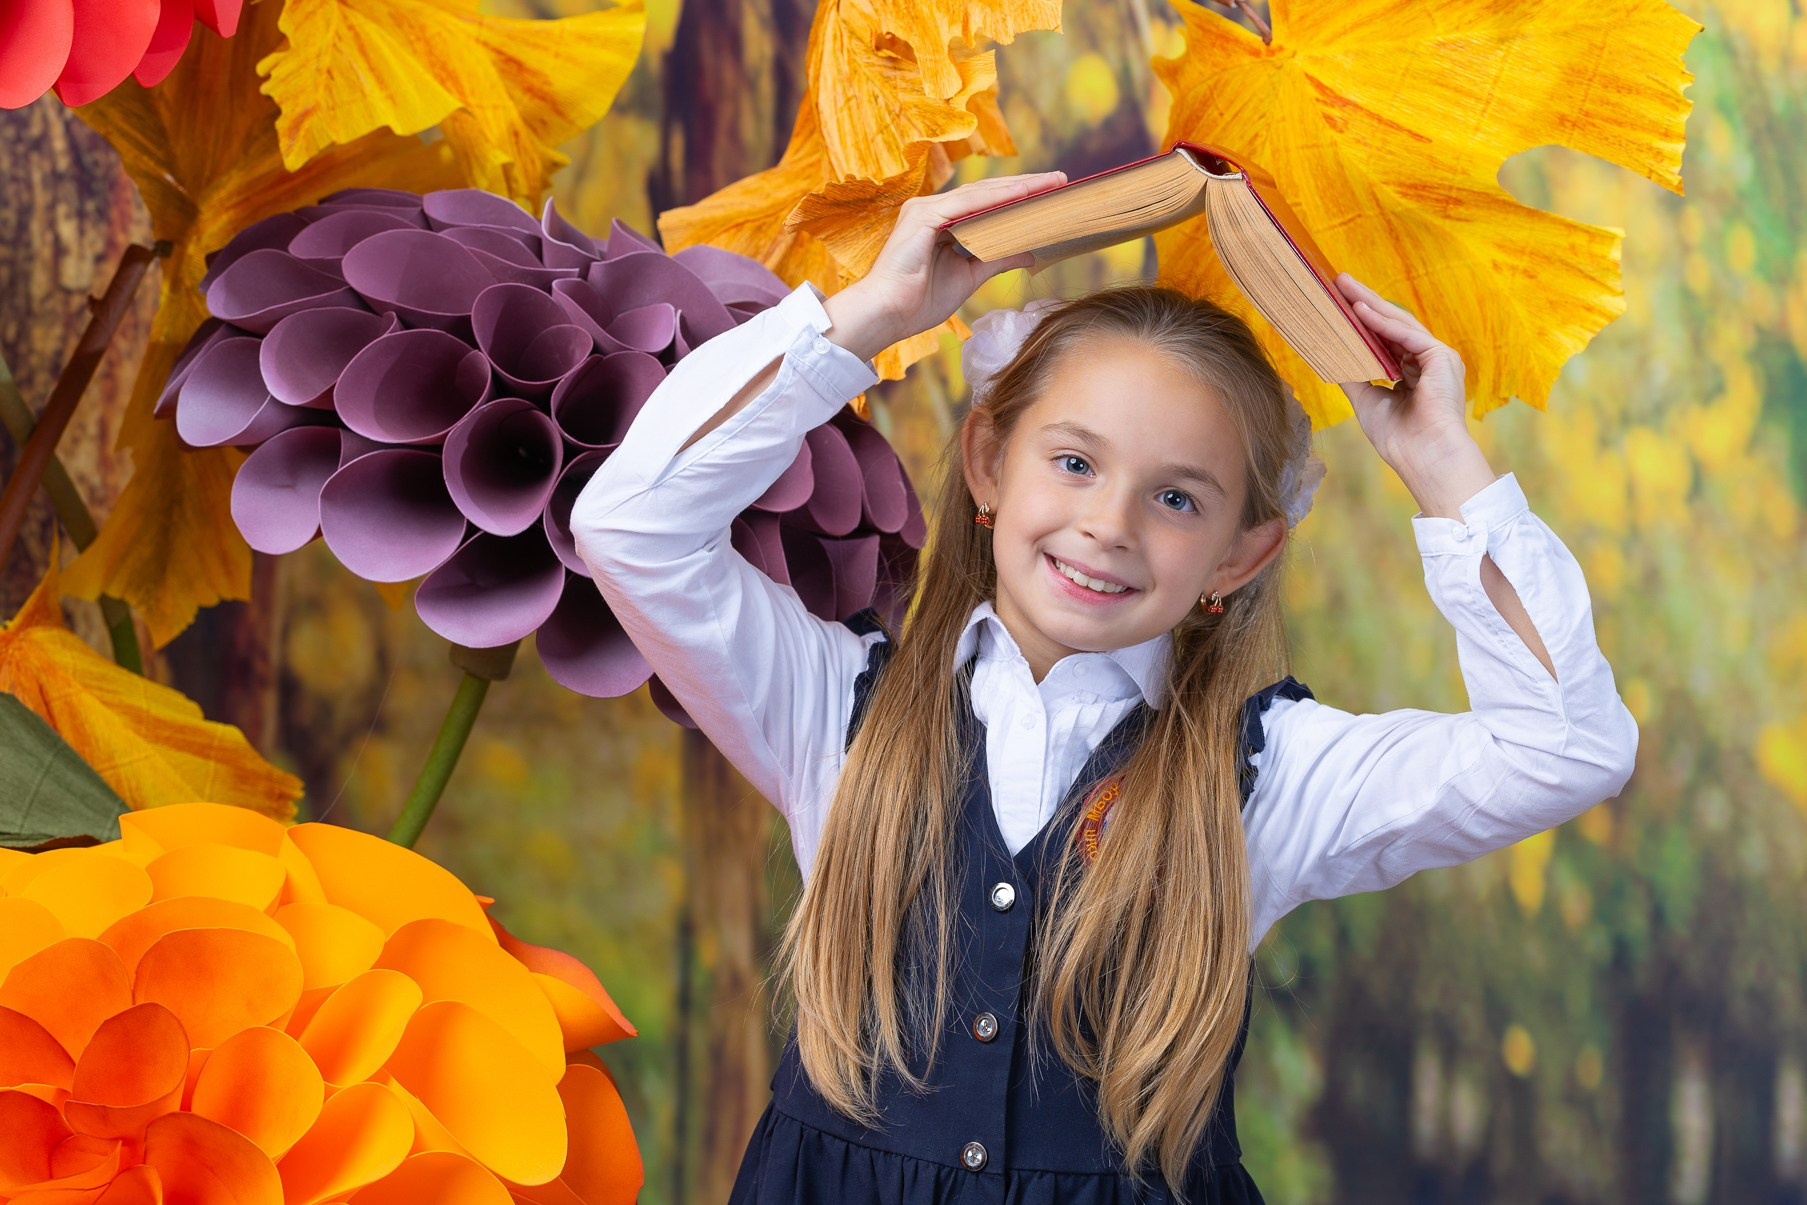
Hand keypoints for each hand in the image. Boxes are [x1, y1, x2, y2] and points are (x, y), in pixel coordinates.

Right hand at [823, 172, 1065, 360]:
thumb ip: (997, 259)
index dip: (1017, 199)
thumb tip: (1030, 251)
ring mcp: (926, 210)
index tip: (1048, 195)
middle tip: (1059, 181)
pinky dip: (996, 199)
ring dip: (1016, 188)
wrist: (886, 315)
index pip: (985, 205)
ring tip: (1048, 184)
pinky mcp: (923, 216)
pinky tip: (1022, 194)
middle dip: (1024, 187)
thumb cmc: (918, 302)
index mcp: (939, 224)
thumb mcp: (969, 276)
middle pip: (986, 193)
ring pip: (980, 194)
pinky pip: (967, 203)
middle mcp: (932, 210)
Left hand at [1336, 274, 1495, 517]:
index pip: (1384, 338)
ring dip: (1370, 304)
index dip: (1361, 321)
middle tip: (1338, 282)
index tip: (1337, 303)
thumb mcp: (1367, 401)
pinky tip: (1360, 310)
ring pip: (1398, 323)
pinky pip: (1408, 334)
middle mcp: (1428, 361)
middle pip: (1391, 324)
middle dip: (1364, 302)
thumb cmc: (1400, 439)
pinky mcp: (1442, 358)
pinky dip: (1383, 323)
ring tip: (1344, 287)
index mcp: (1414, 373)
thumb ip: (1353, 375)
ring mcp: (1437, 358)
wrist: (1425, 460)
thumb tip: (1331, 356)